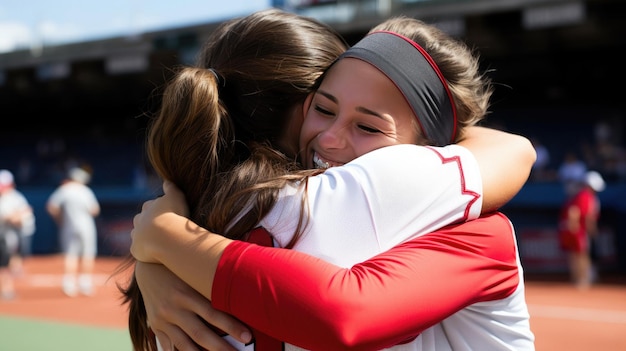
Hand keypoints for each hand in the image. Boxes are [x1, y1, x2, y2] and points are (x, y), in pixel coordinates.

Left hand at [131, 181, 189, 262]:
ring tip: (158, 242)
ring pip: (138, 235)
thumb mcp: (176, 197)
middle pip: (141, 221)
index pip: (150, 207)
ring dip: (145, 237)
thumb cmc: (173, 215)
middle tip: (162, 230)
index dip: (159, 211)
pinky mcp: (135, 249)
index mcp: (148, 207)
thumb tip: (166, 182)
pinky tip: (155, 254)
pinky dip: (145, 251)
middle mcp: (139, 220)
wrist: (165, 237)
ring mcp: (136, 235)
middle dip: (148, 224)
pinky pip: (139, 250)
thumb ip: (171, 188)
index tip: (167, 216)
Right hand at [136, 262, 251, 350]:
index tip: (248, 337)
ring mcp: (162, 319)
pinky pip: (169, 346)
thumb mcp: (194, 275)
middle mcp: (173, 308)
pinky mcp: (155, 326)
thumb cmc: (180, 269)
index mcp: (186, 293)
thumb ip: (210, 288)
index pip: (213, 314)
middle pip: (200, 334)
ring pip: (184, 345)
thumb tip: (238, 298)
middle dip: (221, 347)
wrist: (147, 267)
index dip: (231, 327)